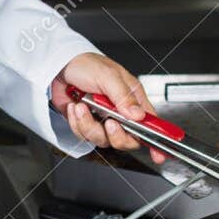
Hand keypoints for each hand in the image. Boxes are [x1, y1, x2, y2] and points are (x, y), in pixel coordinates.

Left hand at [50, 52, 164, 161]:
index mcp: (133, 99)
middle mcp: (120, 112)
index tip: (158, 155)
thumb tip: (138, 116)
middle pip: (127, 140)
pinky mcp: (87, 124)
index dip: (155, 141)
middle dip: (115, 135)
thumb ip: (123, 96)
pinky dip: (76, 122)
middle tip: (108, 122)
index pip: (150, 124)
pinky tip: (75, 106)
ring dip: (89, 124)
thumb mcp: (108, 76)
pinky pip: (84, 135)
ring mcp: (103, 120)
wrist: (60, 66)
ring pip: (103, 140)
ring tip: (82, 106)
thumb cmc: (86, 64)